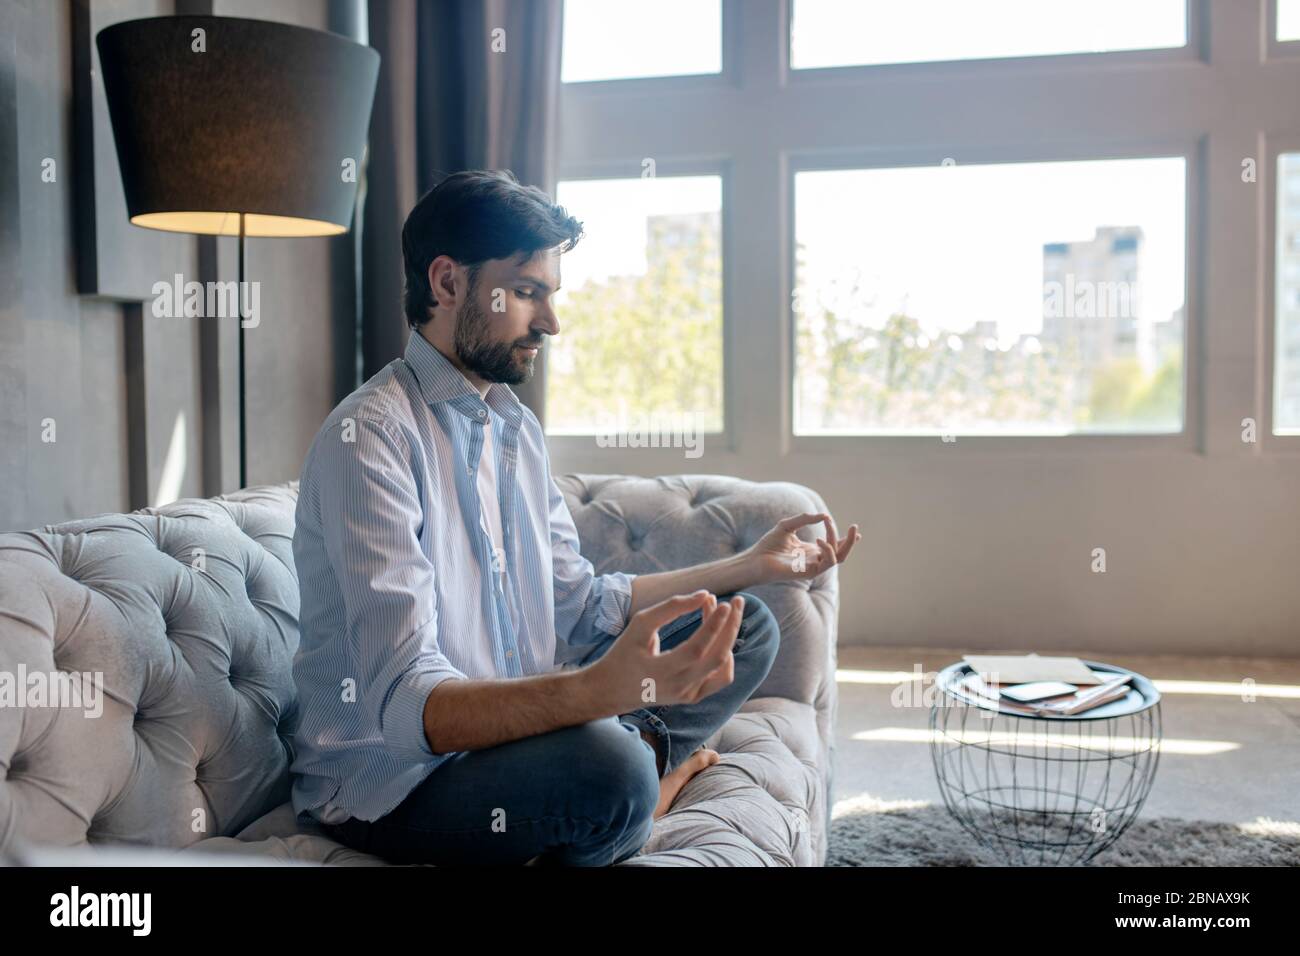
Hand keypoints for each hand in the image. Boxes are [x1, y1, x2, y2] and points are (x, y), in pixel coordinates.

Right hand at [584, 590, 741, 714]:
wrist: (612, 690)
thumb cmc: (624, 652)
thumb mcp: (639, 625)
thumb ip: (670, 608)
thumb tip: (705, 594)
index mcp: (661, 672)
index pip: (697, 649)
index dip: (713, 625)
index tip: (725, 603)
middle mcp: (679, 688)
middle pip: (717, 657)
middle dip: (731, 626)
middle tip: (737, 602)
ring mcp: (689, 696)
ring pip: (724, 667)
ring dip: (729, 638)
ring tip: (724, 614)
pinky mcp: (694, 697)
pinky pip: (720, 677)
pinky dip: (725, 656)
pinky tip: (719, 637)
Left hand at [746, 511, 859, 584]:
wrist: (756, 559)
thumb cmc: (769, 544)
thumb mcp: (787, 525)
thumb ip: (805, 519)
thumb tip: (824, 516)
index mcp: (811, 550)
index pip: (834, 546)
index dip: (846, 539)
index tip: (855, 529)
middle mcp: (815, 559)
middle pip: (841, 553)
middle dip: (849, 541)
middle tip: (855, 528)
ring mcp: (814, 567)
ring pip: (838, 558)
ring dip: (840, 542)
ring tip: (830, 525)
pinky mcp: (810, 572)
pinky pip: (828, 562)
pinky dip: (828, 549)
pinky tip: (820, 539)